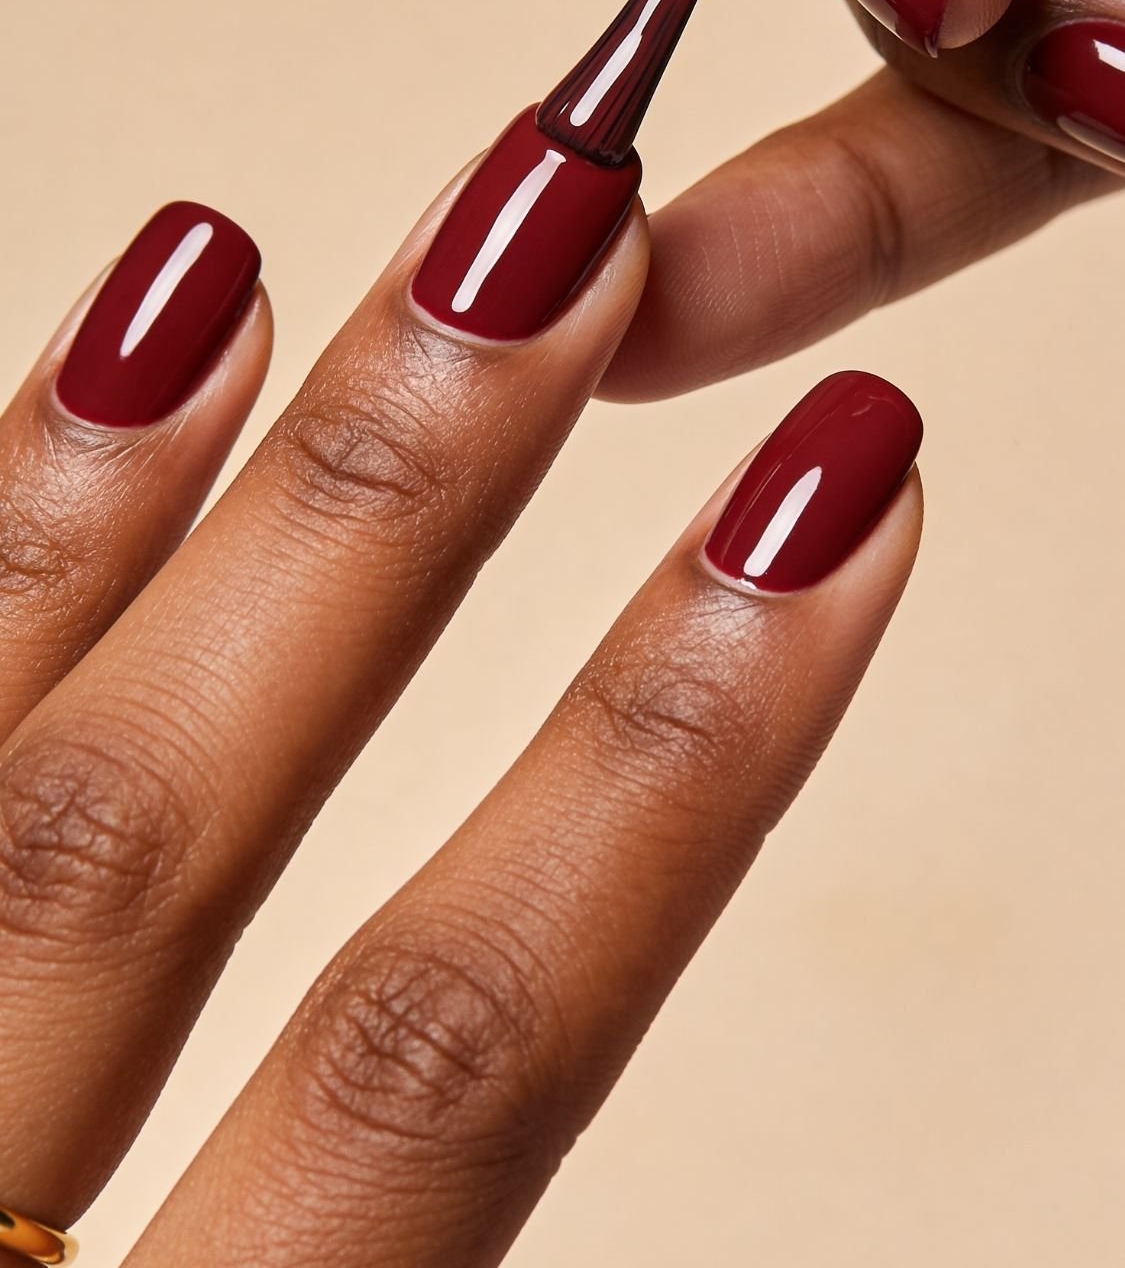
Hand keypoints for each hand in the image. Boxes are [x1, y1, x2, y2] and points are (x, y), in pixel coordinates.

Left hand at [0, 152, 920, 1262]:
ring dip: (76, 512)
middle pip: (147, 847)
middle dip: (371, 518)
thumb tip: (580, 919)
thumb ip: (404, 1190)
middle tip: (550, 243)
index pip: (449, 1053)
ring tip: (211, 267)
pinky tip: (47, 430)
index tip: (825, 509)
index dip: (657, 771)